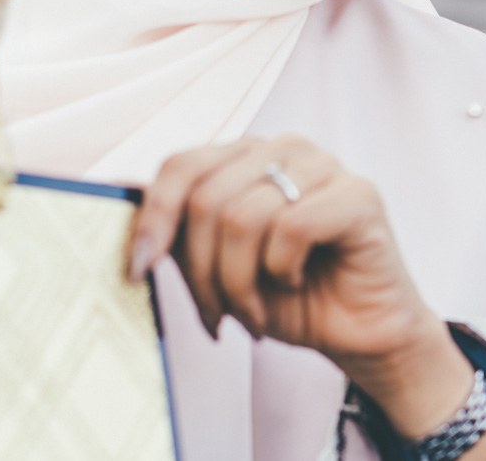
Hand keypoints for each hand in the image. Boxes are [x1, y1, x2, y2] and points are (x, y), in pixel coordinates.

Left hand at [131, 136, 483, 438]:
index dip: (153, 219)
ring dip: (239, 282)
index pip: (182, 165)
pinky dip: (282, 269)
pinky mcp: (359, 195)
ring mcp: (325, 166)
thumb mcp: (218, 265)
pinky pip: (291, 227)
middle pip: (206, 198)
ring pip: (243, 216)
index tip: (138, 270)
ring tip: (255, 311)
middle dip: (201, 272)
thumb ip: (182, 231)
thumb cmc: (295, 299)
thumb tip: (125, 203)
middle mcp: (285, 150)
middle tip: (218, 313)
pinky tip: (295, 281)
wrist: (360, 335)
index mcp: (249, 157)